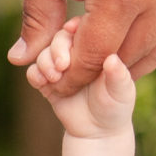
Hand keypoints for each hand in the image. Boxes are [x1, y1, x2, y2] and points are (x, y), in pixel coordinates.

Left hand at [7, 0, 155, 90]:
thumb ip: (37, 18)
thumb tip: (21, 61)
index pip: (95, 58)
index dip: (70, 77)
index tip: (51, 84)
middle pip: (128, 57)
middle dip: (97, 73)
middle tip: (73, 76)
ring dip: (131, 60)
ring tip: (101, 62)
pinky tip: (133, 38)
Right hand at [27, 24, 136, 138]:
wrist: (98, 129)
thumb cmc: (116, 105)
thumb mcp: (122, 92)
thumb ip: (119, 76)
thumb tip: (112, 60)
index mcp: (96, 44)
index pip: (84, 26)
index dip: (76, 26)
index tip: (73, 30)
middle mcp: (75, 50)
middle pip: (60, 36)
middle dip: (58, 46)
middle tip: (62, 64)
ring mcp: (59, 64)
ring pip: (44, 52)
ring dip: (45, 61)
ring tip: (55, 76)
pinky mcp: (46, 80)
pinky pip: (34, 71)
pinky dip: (36, 74)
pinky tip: (43, 82)